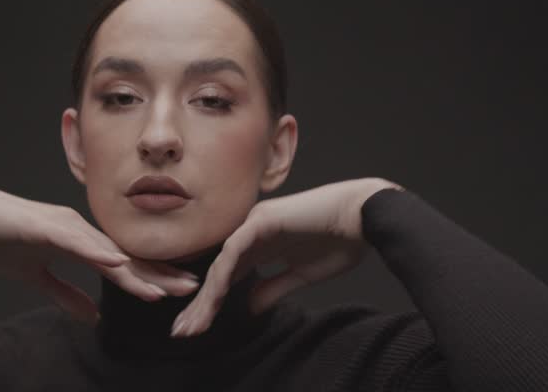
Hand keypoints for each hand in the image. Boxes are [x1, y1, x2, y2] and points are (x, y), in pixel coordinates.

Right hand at [0, 182, 199, 325]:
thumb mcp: (36, 278)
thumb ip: (64, 294)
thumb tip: (91, 316)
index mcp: (80, 240)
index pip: (122, 264)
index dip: (150, 277)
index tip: (177, 290)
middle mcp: (80, 230)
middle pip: (125, 257)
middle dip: (159, 274)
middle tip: (192, 288)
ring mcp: (65, 226)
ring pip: (108, 251)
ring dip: (136, 271)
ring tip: (164, 288)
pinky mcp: (46, 226)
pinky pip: (75, 242)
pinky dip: (96, 253)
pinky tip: (117, 263)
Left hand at [170, 177, 404, 337]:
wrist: (365, 216)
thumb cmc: (340, 241)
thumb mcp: (301, 275)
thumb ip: (273, 288)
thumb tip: (250, 307)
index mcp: (261, 245)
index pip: (229, 277)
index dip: (213, 303)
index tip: (198, 328)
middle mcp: (251, 233)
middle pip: (218, 273)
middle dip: (201, 304)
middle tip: (182, 331)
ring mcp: (254, 224)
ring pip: (221, 264)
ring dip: (206, 296)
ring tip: (193, 322)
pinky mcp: (262, 219)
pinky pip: (235, 250)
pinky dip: (223, 275)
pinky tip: (213, 298)